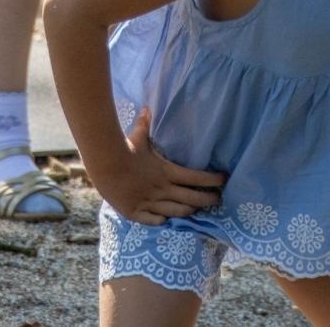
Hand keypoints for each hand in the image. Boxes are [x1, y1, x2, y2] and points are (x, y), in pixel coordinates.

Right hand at [96, 109, 226, 224]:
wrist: (105, 166)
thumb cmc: (123, 150)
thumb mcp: (137, 136)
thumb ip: (144, 124)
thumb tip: (147, 108)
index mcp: (167, 172)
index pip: (196, 177)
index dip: (213, 180)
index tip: (224, 180)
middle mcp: (163, 190)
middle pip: (193, 198)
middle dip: (208, 199)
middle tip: (218, 199)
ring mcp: (151, 203)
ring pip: (178, 212)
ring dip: (189, 211)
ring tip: (196, 210)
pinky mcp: (137, 212)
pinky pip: (156, 221)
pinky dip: (163, 220)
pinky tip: (167, 219)